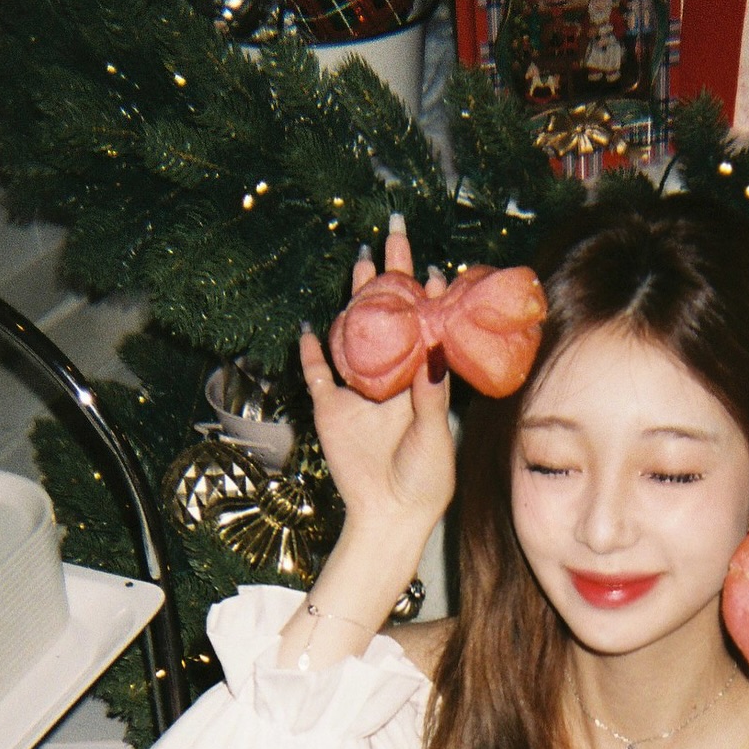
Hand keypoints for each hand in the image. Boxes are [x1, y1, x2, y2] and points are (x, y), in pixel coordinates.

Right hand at [299, 220, 456, 545]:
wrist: (390, 515)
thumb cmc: (425, 479)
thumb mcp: (436, 434)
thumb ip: (433, 393)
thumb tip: (437, 347)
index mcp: (421, 383)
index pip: (425, 328)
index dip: (428, 298)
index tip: (435, 270)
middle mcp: (390, 379)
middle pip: (388, 316)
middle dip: (391, 276)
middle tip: (395, 234)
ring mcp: (358, 392)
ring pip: (353, 335)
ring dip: (355, 300)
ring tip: (361, 261)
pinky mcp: (330, 409)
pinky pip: (316, 374)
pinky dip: (311, 352)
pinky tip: (311, 327)